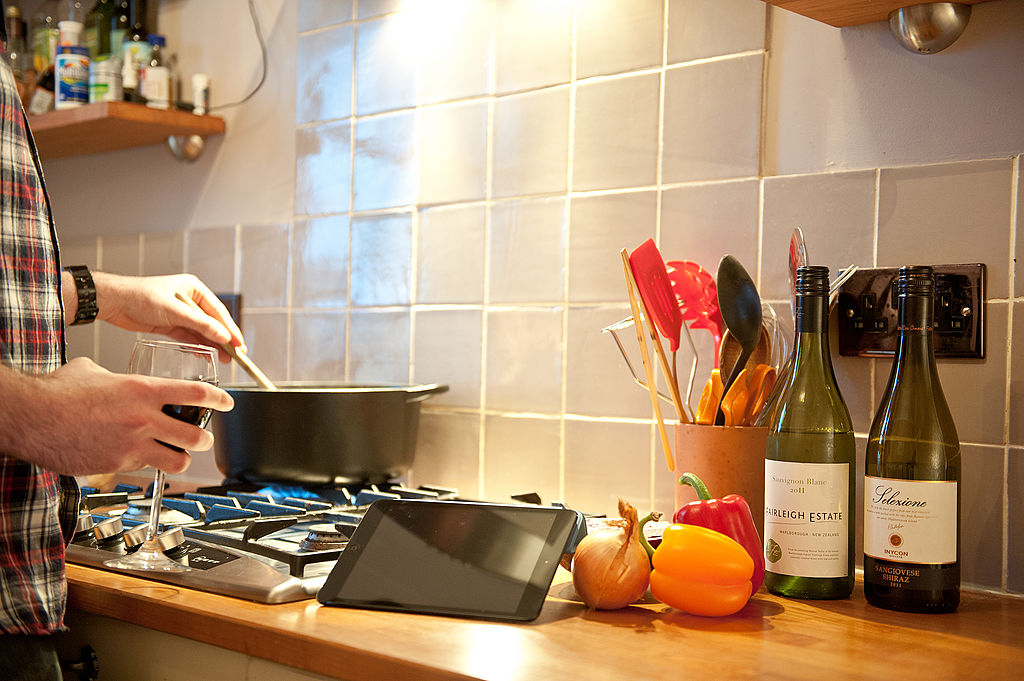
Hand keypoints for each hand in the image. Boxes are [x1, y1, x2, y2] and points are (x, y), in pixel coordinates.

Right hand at [0, 358, 234, 475]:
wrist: (32, 418)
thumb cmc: (59, 392)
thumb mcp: (96, 371)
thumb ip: (119, 378)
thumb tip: (120, 379)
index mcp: (143, 390)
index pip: (196, 394)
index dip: (219, 399)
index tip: (228, 402)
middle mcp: (143, 419)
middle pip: (196, 435)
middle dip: (206, 437)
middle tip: (204, 436)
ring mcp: (132, 445)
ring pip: (178, 460)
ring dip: (184, 458)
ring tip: (181, 454)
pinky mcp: (118, 465)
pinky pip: (145, 469)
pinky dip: (149, 465)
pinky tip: (142, 459)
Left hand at [92, 272, 245, 362]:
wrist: (112, 302)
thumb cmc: (139, 296)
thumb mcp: (174, 311)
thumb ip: (200, 324)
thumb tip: (223, 336)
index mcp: (194, 288)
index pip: (218, 312)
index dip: (230, 329)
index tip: (239, 344)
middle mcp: (189, 300)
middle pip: (212, 322)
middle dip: (223, 339)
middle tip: (236, 355)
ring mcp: (180, 313)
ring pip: (201, 332)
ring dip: (212, 345)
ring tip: (223, 360)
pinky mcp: (170, 324)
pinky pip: (188, 337)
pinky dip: (197, 346)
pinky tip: (205, 355)